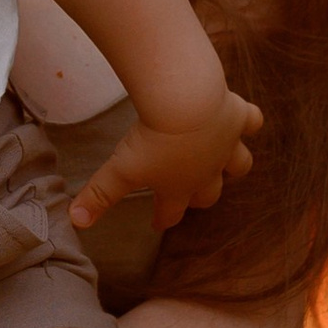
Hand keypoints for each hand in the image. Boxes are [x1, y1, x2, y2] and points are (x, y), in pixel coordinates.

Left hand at [69, 87, 261, 233]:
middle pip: (209, 193)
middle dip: (200, 197)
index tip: (157, 224)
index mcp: (178, 186)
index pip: (171, 212)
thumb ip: (99, 195)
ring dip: (234, 166)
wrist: (186, 103)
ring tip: (228, 164)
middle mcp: (207, 171)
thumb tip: (75, 220)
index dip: (163, 219)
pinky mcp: (238, 117)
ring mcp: (226, 144)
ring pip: (239, 163)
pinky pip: (252, 121)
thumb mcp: (120, 169)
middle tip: (190, 194)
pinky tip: (247, 120)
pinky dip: (250, 121)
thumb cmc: (152, 140)